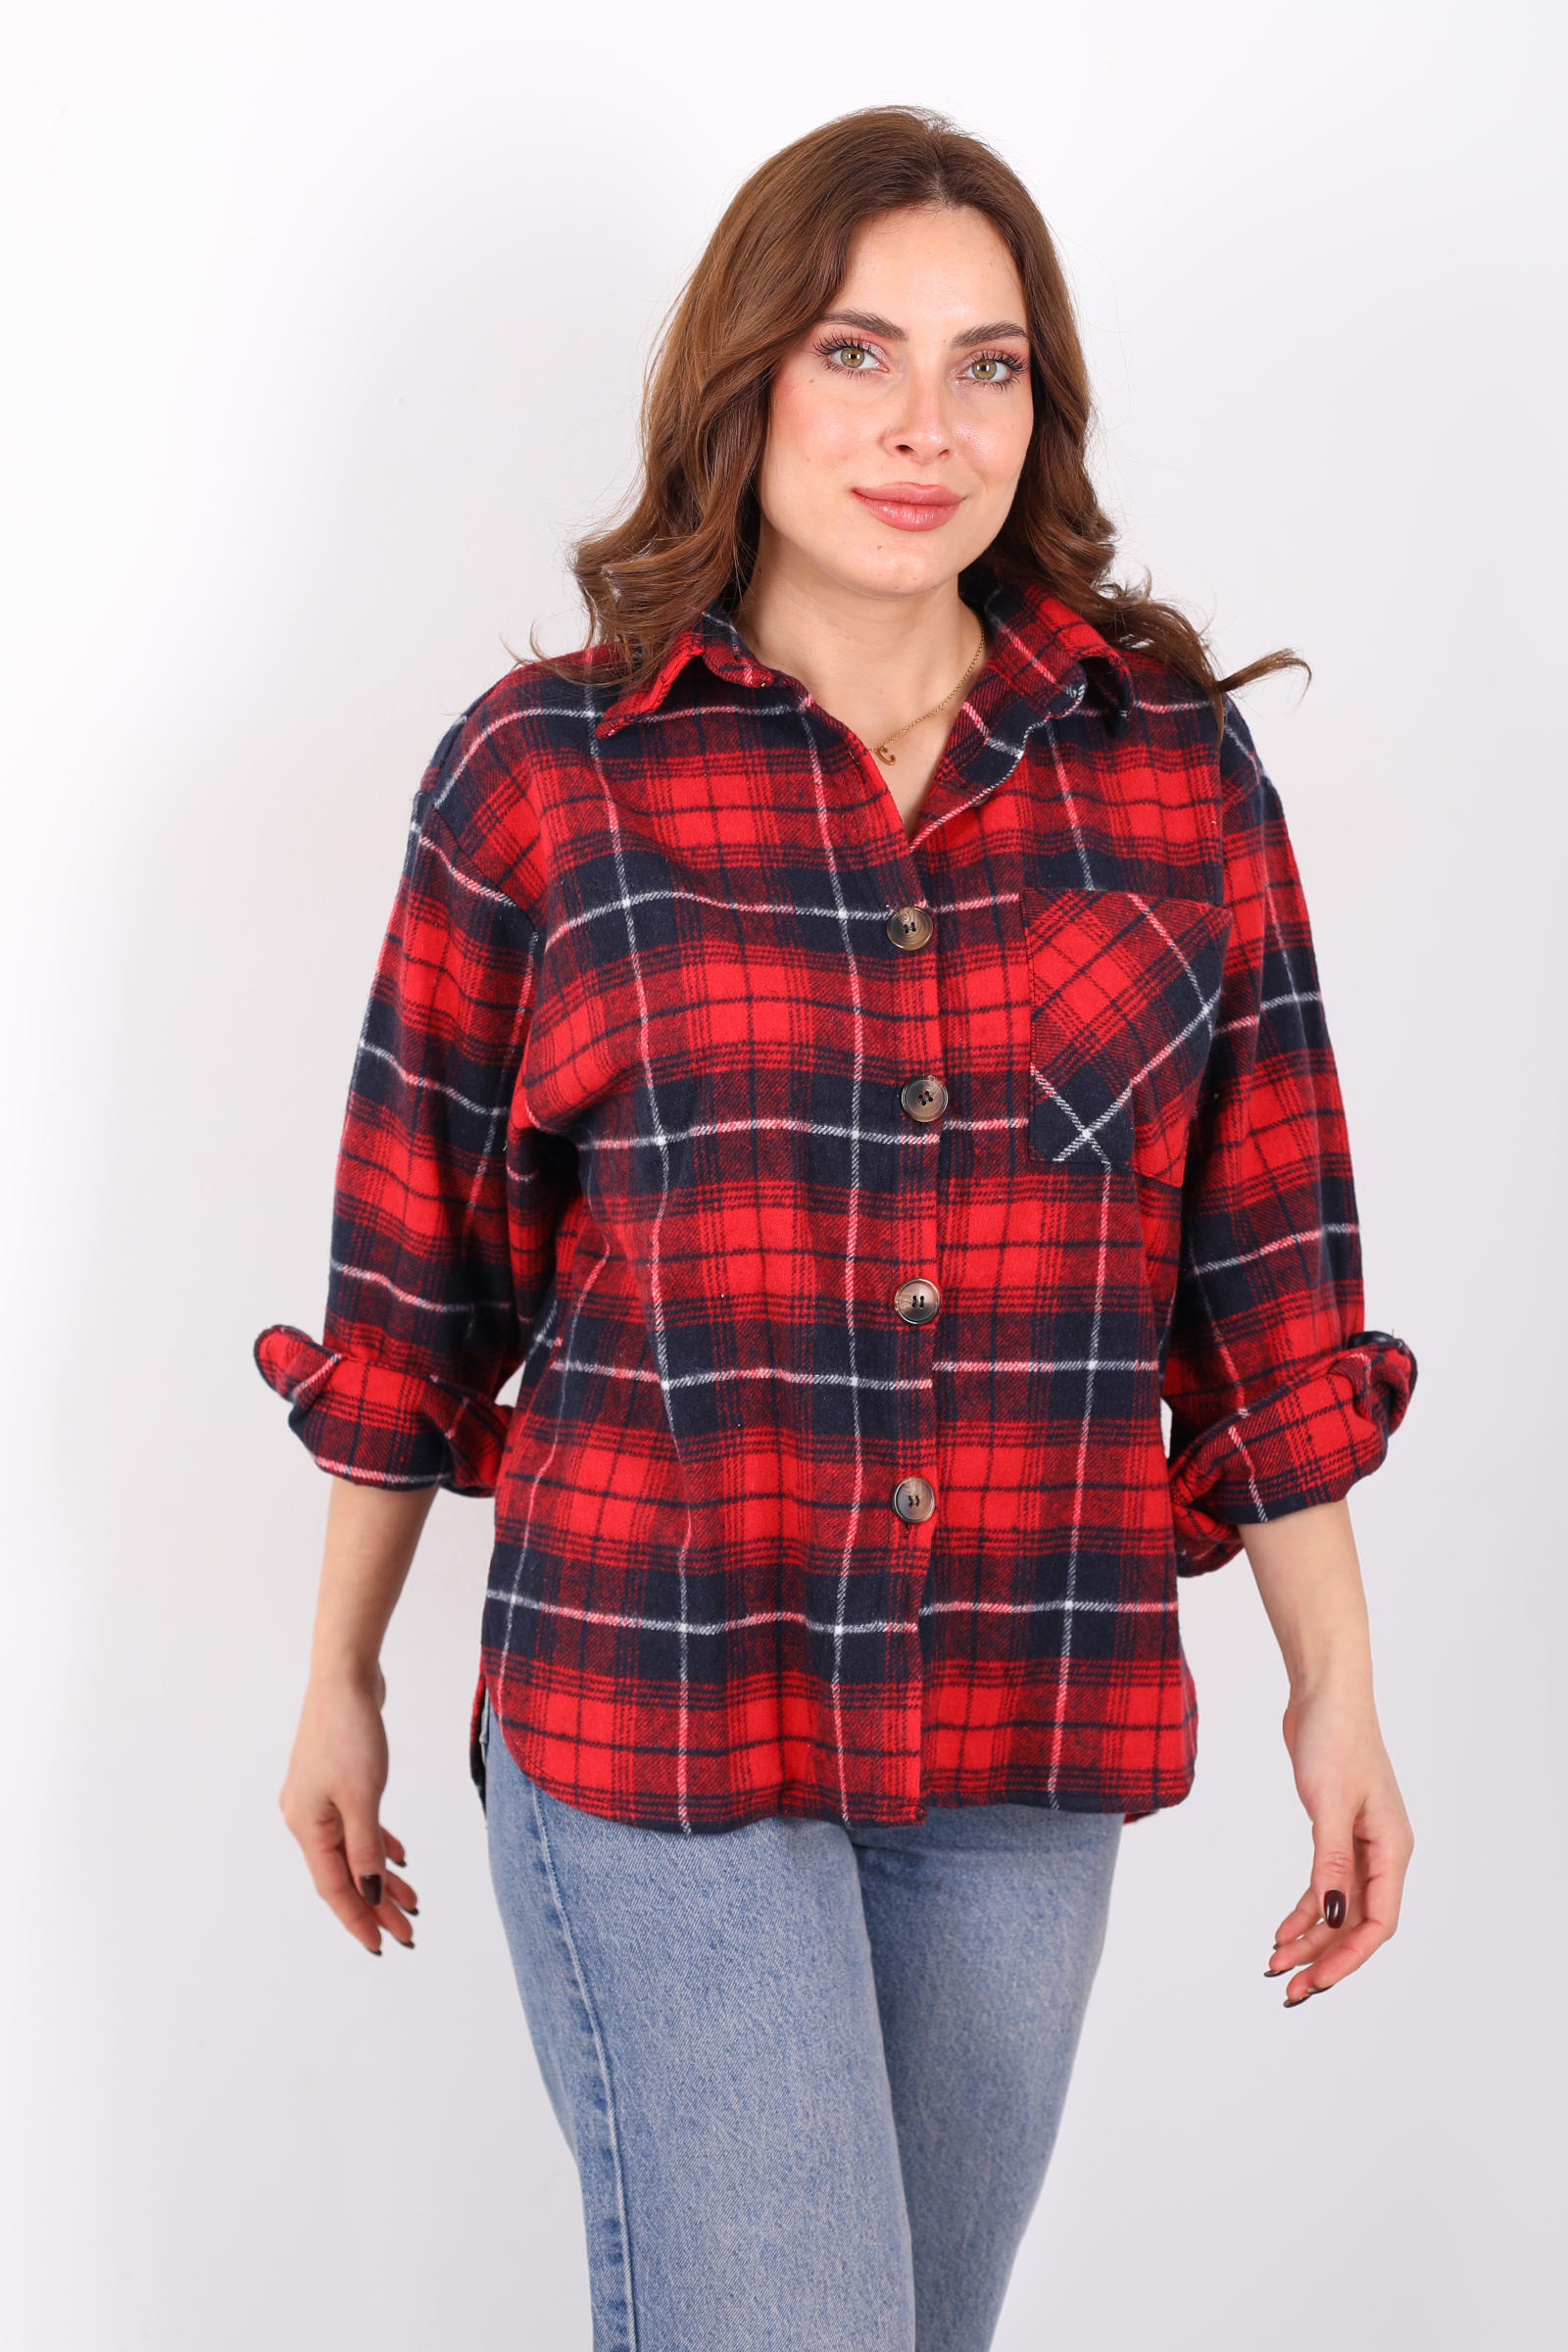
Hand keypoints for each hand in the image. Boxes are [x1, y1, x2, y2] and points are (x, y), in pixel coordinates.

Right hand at [279, 1667, 418, 1954]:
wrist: (345, 1677)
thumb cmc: (350, 1732)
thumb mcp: (362, 1796)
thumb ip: (367, 1847)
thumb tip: (371, 1892)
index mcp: (307, 1826)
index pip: (335, 1887)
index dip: (359, 1919)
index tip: (382, 1945)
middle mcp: (307, 1817)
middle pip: (345, 1872)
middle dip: (377, 1904)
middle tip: (408, 1931)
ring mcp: (320, 1799)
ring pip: (354, 1850)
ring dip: (382, 1876)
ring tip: (413, 1901)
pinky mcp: (337, 1780)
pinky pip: (358, 1825)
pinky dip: (378, 1843)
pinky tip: (400, 1857)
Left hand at [1265, 1682, 1412, 2006]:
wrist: (1324, 1695)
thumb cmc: (1336, 1739)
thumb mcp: (1329, 1804)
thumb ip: (1331, 1862)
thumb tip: (1329, 1917)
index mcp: (1392, 1849)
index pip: (1378, 1922)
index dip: (1348, 1956)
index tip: (1315, 1981)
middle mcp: (1381, 1853)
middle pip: (1357, 1923)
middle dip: (1324, 1958)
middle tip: (1288, 1987)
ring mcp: (1359, 1844)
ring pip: (1337, 1908)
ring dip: (1308, 1938)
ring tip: (1274, 1963)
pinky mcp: (1336, 1832)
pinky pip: (1324, 1884)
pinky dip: (1303, 1909)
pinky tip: (1281, 1930)